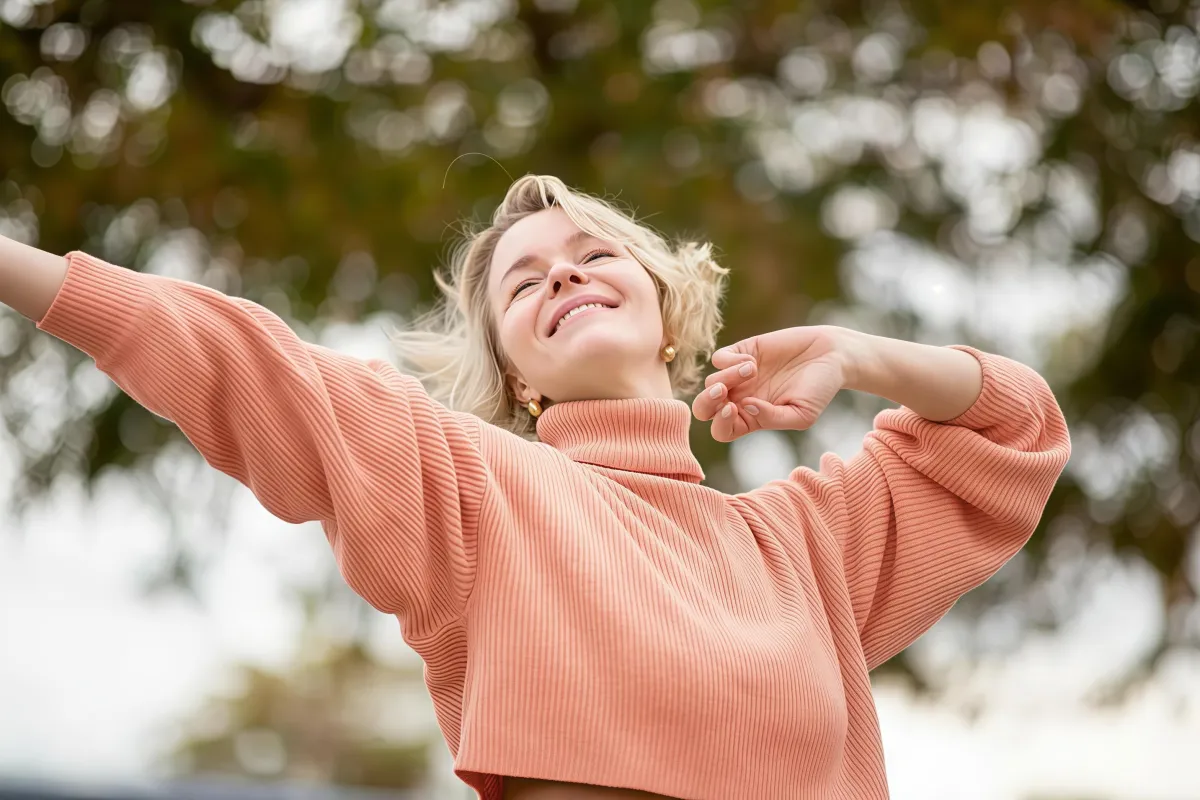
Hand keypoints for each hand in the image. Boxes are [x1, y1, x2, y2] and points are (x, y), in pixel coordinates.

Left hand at [691, 326, 864, 441]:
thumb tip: (743, 407)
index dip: (721, 423)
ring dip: (726, 377)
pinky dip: (729, 360)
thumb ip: (772, 418)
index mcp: (751, 419)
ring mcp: (738, 376)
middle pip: (704, 408)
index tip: (735, 409)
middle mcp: (740, 399)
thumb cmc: (819, 390)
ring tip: (753, 371)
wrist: (832, 356)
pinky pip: (718, 358)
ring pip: (710, 381)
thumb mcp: (802, 414)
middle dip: (706, 402)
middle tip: (723, 393)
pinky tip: (751, 362)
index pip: (722, 430)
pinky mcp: (742, 352)